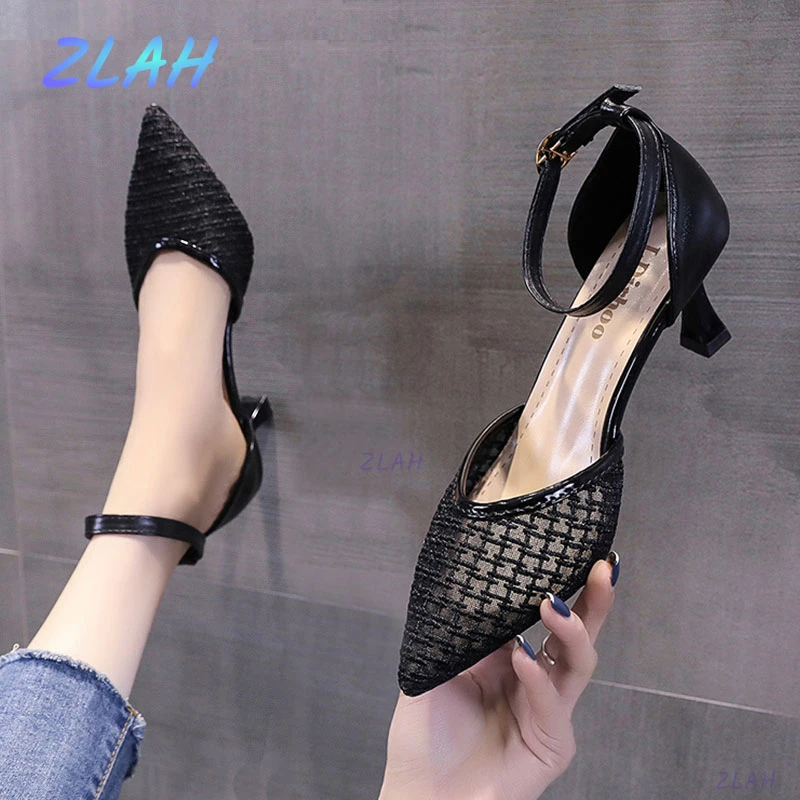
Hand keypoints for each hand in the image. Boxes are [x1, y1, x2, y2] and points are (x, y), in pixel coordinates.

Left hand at [379, 555, 618, 799]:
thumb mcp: (438, 666)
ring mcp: (548, 713)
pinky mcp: (552, 745)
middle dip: (594, 600)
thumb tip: (480, 578)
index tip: (575, 549)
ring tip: (551, 606)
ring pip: (578, 664)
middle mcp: (535, 681)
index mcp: (510, 658)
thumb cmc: (425, 735)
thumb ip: (463, 629)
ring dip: (569, 631)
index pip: (544, 616)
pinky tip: (521, 660)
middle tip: (601, 567)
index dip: (562, 585)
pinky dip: (537, 679)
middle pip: (576, 634)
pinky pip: (552, 704)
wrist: (422, 797)